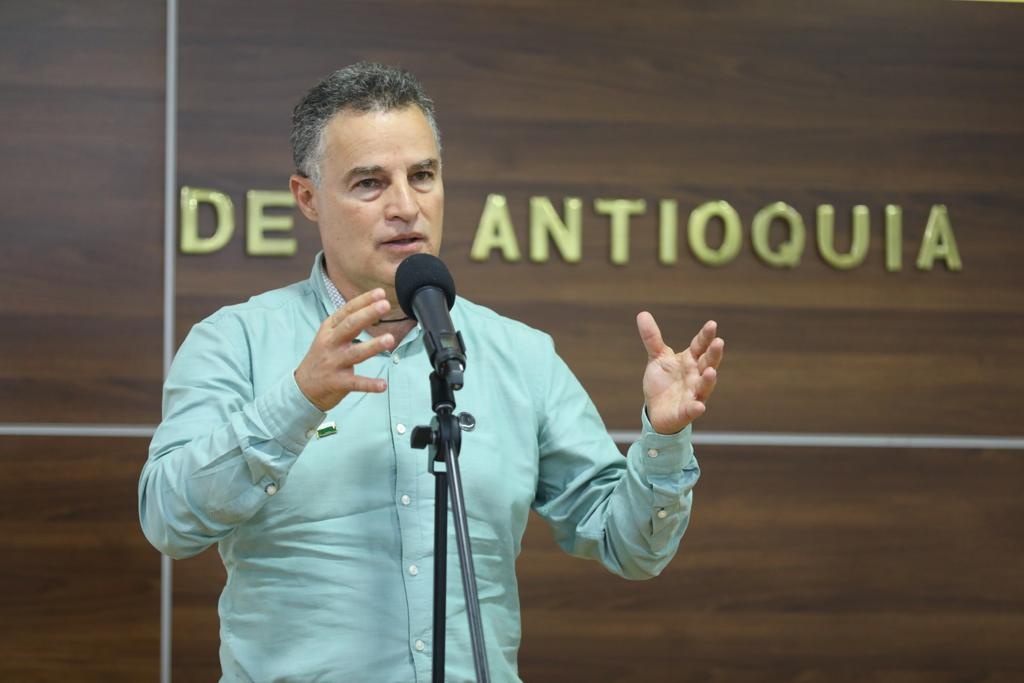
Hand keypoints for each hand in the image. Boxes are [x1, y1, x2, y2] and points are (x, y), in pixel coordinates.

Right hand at [294, 289, 396, 410]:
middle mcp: (330, 343)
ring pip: (356, 352)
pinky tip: (383, 385)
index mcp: (329, 329)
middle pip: (350, 325)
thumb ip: (347, 322)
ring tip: (390, 339)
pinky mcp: (337, 382)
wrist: (303, 387)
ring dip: (373, 345)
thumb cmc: (322, 357)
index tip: (381, 293)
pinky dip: (370, 384)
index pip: (347, 311)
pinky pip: (356, 383)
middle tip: (385, 305)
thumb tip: (374, 305)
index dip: (364, 301)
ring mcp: (333, 362)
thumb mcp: (329, 335)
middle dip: (368, 314)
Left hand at [637, 312, 723, 434]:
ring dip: (709, 380)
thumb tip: (642, 313)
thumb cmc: (663, 382)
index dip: (706, 336)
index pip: (700, 346)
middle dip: (714, 354)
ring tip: (712, 372)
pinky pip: (692, 410)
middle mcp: (696, 376)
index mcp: (690, 360)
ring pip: (704, 386)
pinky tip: (698, 406)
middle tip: (719, 342)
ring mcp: (693, 394)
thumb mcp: (657, 358)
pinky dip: (696, 408)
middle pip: (708, 363)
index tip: (712, 324)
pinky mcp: (685, 412)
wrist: (656, 410)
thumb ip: (652, 338)